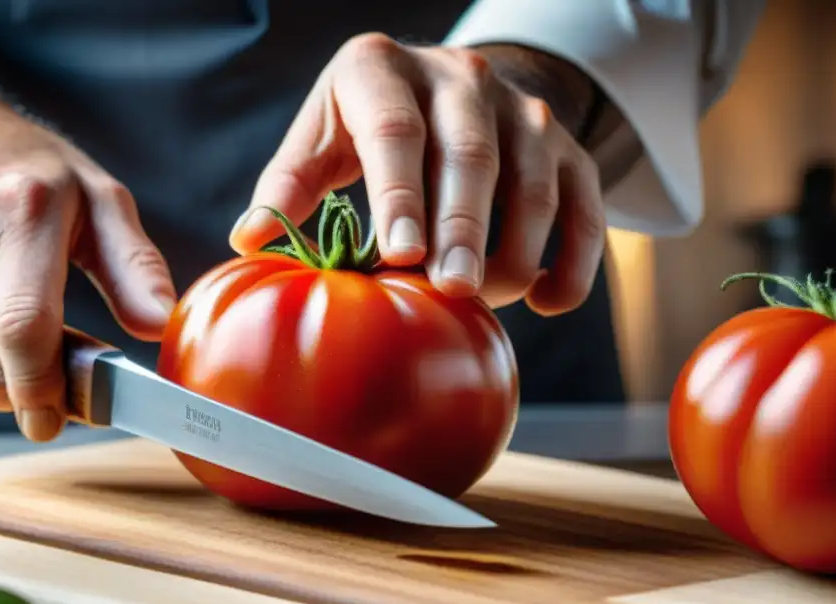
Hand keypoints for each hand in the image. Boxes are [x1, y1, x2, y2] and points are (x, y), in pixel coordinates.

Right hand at [0, 53, 175, 440]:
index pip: (24, 328)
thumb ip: (135, 266)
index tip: (63, 418)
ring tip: (18, 334)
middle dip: (31, 393)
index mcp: (20, 214)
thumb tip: (160, 324)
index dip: (45, 389)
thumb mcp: (98, 199)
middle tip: (60, 370)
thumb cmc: (27, 171)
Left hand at [229, 34, 605, 313]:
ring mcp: (522, 110)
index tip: (398, 254)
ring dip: (515, 248)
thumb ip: (290, 184)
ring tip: (485, 299)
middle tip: (453, 288)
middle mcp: (461, 77)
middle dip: (463, 228)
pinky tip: (550, 302)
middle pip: (471, 155)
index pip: (396, 129)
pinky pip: (586, 203)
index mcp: (384, 69)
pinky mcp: (566, 146)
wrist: (452, 88)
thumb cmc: (370, 123)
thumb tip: (249, 240)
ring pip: (534, 182)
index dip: (399, 193)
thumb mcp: (322, 136)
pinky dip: (576, 258)